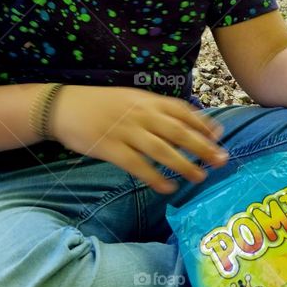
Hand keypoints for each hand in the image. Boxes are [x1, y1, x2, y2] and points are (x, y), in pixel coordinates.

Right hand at [48, 85, 228, 194]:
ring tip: (199, 176)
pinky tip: (167, 187)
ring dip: (184, 164)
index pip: (182, 110)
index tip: (219, 136)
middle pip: (178, 131)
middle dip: (203, 146)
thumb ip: (155, 110)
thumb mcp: (130, 99)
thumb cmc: (100, 105)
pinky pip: (138, 165)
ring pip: (162, 149)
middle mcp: (141, 114)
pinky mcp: (111, 148)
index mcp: (146, 100)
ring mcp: (126, 131)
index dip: (202, 124)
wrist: (64, 107)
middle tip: (222, 160)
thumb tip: (184, 125)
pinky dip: (155, 177)